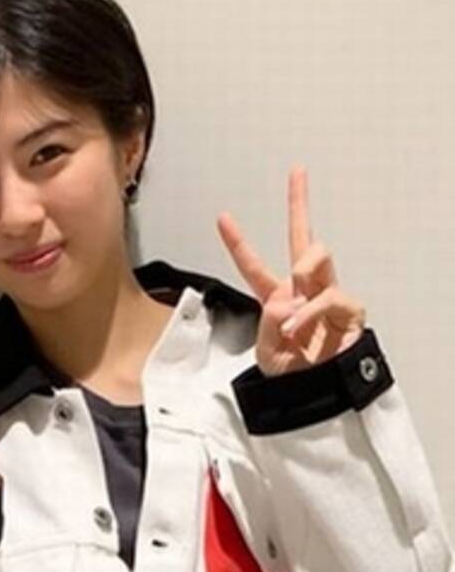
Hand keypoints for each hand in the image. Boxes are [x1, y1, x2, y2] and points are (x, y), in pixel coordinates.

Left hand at [218, 167, 365, 376]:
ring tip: (293, 306)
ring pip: (317, 257)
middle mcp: (303, 291)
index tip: (223, 218)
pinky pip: (329, 296)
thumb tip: (285, 302)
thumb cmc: (292, 375)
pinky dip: (311, 312)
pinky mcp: (349, 310)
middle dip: (299, 204)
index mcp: (276, 298)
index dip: (238, 242)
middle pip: (303, 239)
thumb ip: (268, 325)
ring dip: (303, 274)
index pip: (254, 265)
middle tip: (296, 175)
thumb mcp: (266, 353)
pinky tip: (301, 328)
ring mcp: (327, 297)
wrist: (316, 396)